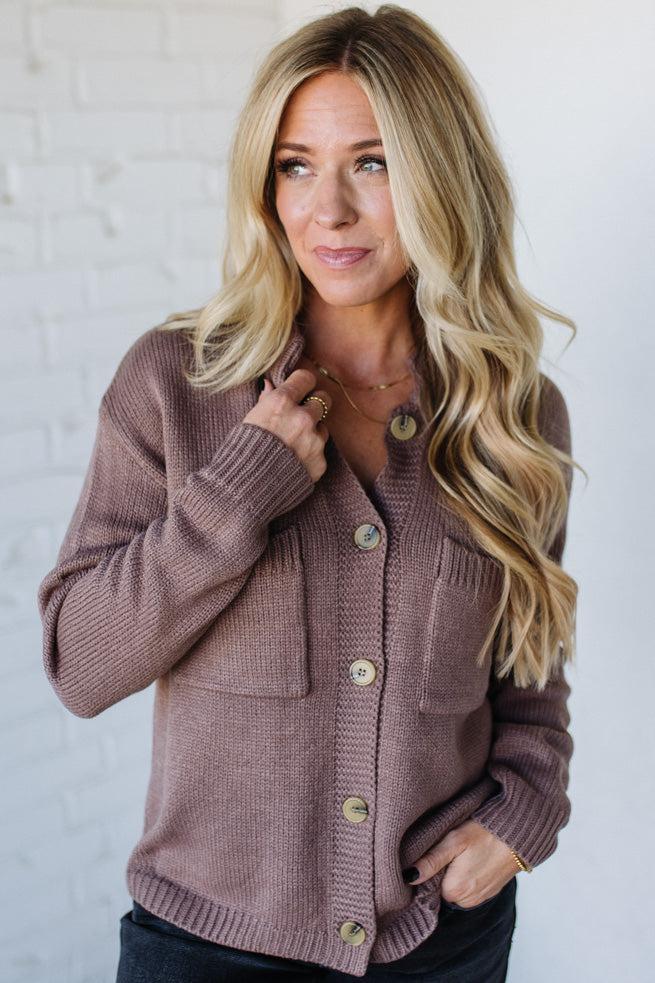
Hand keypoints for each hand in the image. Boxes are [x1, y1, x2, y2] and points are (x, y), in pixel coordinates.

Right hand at [243, 368, 331, 482]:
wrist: (244, 490)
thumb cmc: (240, 452)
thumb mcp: (249, 420)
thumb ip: (266, 402)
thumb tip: (271, 385)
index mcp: (282, 402)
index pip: (305, 378)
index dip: (302, 383)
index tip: (299, 388)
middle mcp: (302, 419)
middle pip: (323, 399)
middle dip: (314, 404)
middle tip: (302, 413)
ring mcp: (313, 441)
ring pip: (323, 427)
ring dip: (312, 431)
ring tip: (292, 443)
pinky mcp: (320, 463)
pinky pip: (320, 452)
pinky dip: (310, 455)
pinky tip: (293, 461)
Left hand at [402, 820, 518, 907]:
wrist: (520, 834)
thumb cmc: (485, 833)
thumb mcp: (454, 841)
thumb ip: (431, 861)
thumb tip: (407, 877)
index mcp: (455, 891)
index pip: (428, 887)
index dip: (429, 870)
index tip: (435, 853)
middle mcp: (467, 901)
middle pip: (442, 889)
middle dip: (442, 872)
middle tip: (451, 850)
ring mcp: (480, 898)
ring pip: (456, 889)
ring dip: (456, 874)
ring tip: (463, 853)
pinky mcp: (490, 892)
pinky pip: (470, 888)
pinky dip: (468, 876)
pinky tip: (473, 858)